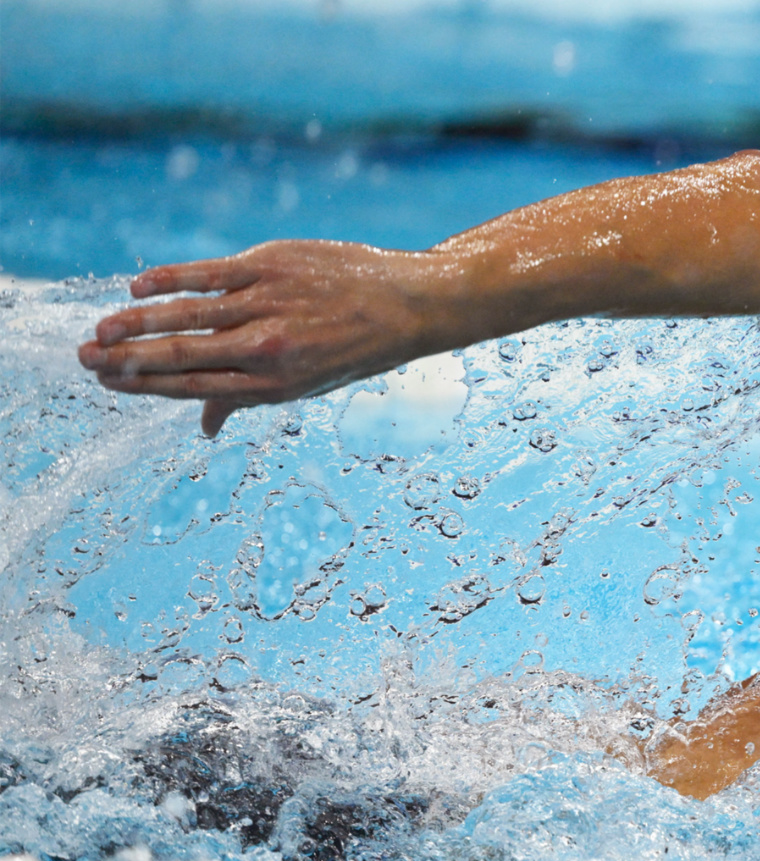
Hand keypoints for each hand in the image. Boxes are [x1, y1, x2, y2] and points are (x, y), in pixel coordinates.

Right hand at [78, 240, 464, 436]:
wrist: (408, 304)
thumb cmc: (353, 347)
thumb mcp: (307, 386)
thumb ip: (247, 398)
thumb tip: (203, 429)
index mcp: (272, 385)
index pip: (192, 388)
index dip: (144, 386)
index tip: (107, 382)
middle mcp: (266, 348)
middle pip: (180, 356)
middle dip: (126, 360)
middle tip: (85, 358)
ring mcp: (267, 304)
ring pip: (184, 315)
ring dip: (134, 324)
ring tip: (100, 330)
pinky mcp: (270, 265)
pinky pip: (207, 273)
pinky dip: (168, 280)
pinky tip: (138, 288)